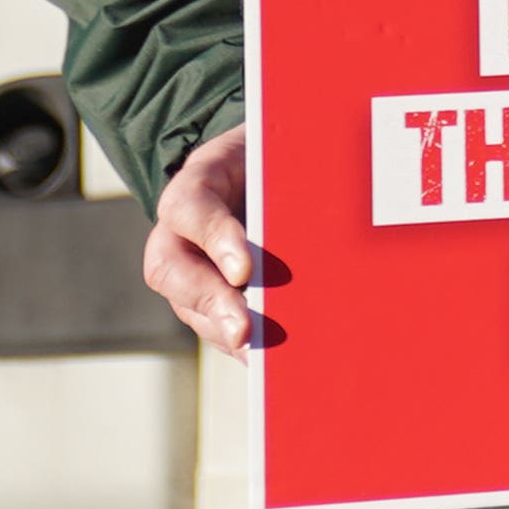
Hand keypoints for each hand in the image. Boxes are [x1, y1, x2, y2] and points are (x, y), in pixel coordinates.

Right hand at [142, 128, 270, 351]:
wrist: (265, 163)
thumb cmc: (277, 155)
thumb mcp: (283, 148)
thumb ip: (292, 168)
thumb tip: (335, 200)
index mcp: (196, 184)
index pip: (190, 209)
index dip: (215, 239)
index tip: (245, 270)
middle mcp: (180, 231)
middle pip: (173, 271)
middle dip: (211, 302)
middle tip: (243, 329)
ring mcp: (188, 267)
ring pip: (188, 305)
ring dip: (222, 331)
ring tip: (258, 354)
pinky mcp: (206, 293)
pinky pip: (211, 322)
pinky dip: (238, 343)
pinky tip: (268, 360)